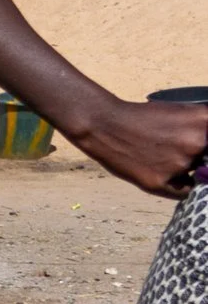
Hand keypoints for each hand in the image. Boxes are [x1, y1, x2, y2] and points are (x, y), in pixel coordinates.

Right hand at [66, 97, 207, 198]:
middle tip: (177, 151)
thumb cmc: (142, 117)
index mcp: (205, 121)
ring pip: (199, 176)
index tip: (202, 154)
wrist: (105, 125)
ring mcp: (179, 164)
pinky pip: (184, 192)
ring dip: (187, 170)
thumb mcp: (184, 112)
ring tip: (164, 158)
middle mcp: (197, 143)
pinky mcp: (159, 182)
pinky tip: (168, 176)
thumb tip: (207, 146)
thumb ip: (203, 127)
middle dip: (200, 158)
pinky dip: (180, 186)